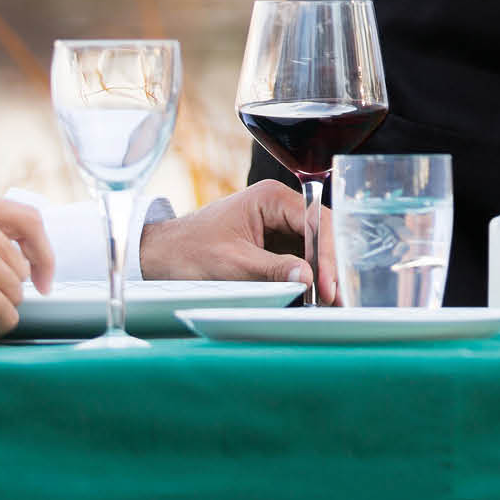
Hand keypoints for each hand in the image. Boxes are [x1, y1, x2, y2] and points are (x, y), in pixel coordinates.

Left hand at [138, 179, 335, 305]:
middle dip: (329, 265)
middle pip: (320, 232)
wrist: (161, 258)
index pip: (314, 221)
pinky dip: (308, 276)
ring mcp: (277, 224)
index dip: (326, 255)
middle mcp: (278, 205)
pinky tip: (316, 295)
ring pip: (313, 246)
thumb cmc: (189, 253)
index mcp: (270, 197)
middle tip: (338, 298)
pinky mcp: (273, 243)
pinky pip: (299, 257)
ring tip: (332, 301)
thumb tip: (308, 278)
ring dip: (322, 273)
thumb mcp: (232, 264)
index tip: (328, 286)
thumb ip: (272, 270)